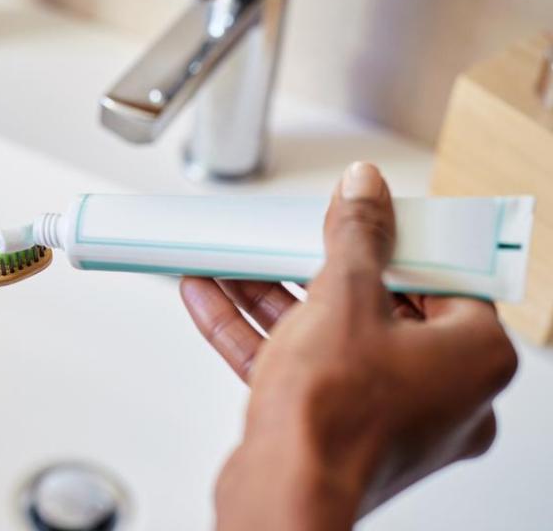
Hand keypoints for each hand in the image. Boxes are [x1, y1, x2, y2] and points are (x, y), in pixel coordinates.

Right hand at [180, 163, 517, 529]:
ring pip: (327, 337)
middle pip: (374, 306)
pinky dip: (258, 334)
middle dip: (311, 267)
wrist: (283, 497)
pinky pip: (300, 368)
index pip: (441, 276)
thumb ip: (356, 236)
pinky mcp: (336, 430)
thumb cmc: (335, 420)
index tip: (361, 219)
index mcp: (473, 358)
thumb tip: (366, 191)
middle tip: (288, 238)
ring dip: (272, 296)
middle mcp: (441, 392)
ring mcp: (386, 415)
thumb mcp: (344, 297)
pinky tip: (213, 299)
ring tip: (233, 261)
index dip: (394, 241)